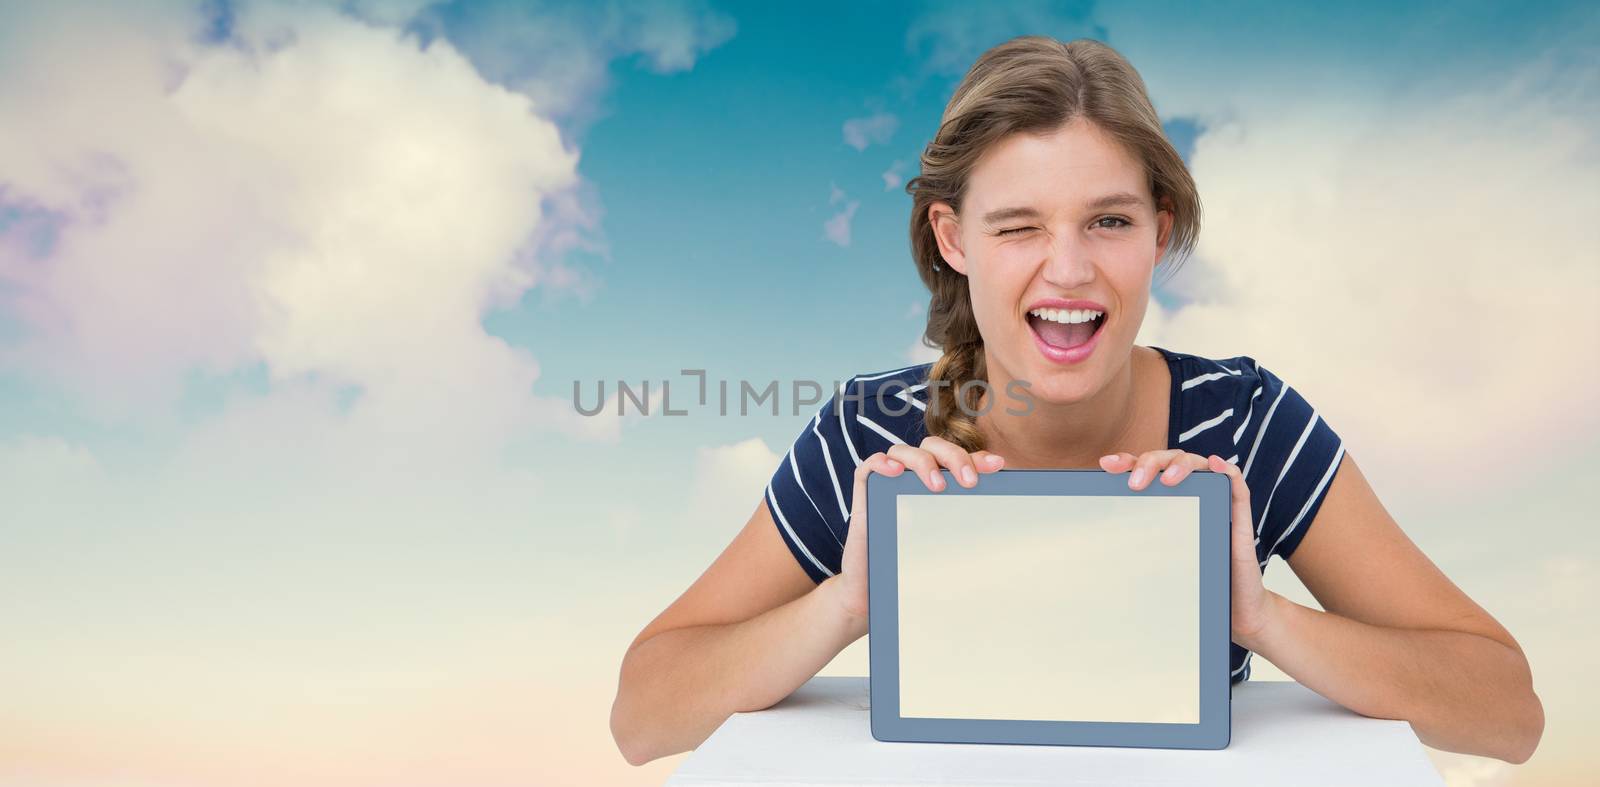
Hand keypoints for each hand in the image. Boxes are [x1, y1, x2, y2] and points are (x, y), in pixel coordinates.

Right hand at [834, 436, 1005, 624]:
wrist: (877, 581)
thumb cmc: (913, 555)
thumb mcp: (947, 535)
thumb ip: (967, 519)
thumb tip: (1005, 517)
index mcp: (936, 478)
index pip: (958, 458)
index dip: (977, 457)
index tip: (998, 467)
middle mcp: (912, 473)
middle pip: (933, 446)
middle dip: (954, 458)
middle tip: (969, 482)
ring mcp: (888, 478)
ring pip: (904, 451)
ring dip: (923, 463)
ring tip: (936, 486)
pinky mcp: (867, 487)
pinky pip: (871, 464)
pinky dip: (882, 463)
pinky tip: (895, 472)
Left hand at [1099, 450, 1275, 647]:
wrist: (1231, 608)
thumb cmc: (1193, 581)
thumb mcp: (1155, 561)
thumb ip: (1134, 547)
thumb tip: (1092, 550)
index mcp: (1168, 500)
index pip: (1147, 469)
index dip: (1128, 461)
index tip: (1106, 466)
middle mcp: (1191, 495)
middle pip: (1170, 460)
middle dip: (1151, 464)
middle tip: (1135, 483)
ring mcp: (1215, 502)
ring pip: (1200, 465)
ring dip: (1182, 465)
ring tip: (1168, 479)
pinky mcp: (1239, 516)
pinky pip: (1236, 485)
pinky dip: (1226, 471)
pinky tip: (1215, 464)